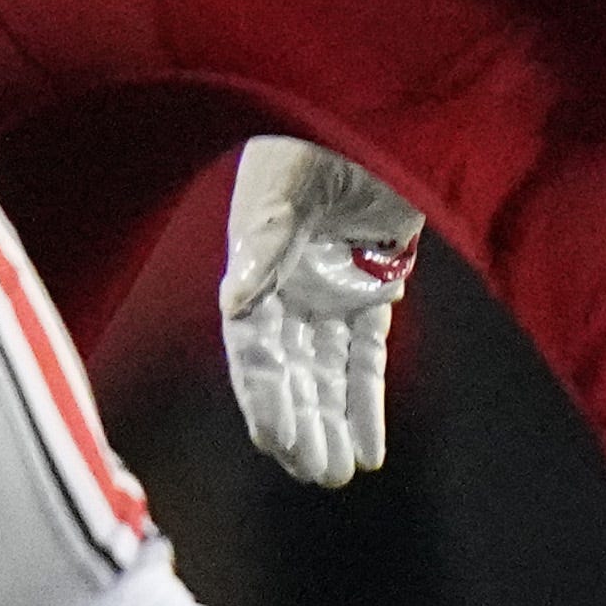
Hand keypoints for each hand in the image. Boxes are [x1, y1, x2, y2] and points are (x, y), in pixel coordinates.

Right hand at [218, 135, 423, 487]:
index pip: (255, 353)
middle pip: (290, 376)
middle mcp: (286, 299)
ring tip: (339, 473)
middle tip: (316, 473)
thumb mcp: (286, 196)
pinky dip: (366, 406)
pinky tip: (369, 447)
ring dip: (331, 426)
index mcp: (256, 278)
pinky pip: (365, 363)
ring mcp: (327, 302)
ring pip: (326, 379)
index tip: (277, 441)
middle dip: (301, 426)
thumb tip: (237, 300)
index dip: (265, 398)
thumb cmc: (309, 160)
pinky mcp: (368, 299)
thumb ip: (265, 246)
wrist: (360, 131)